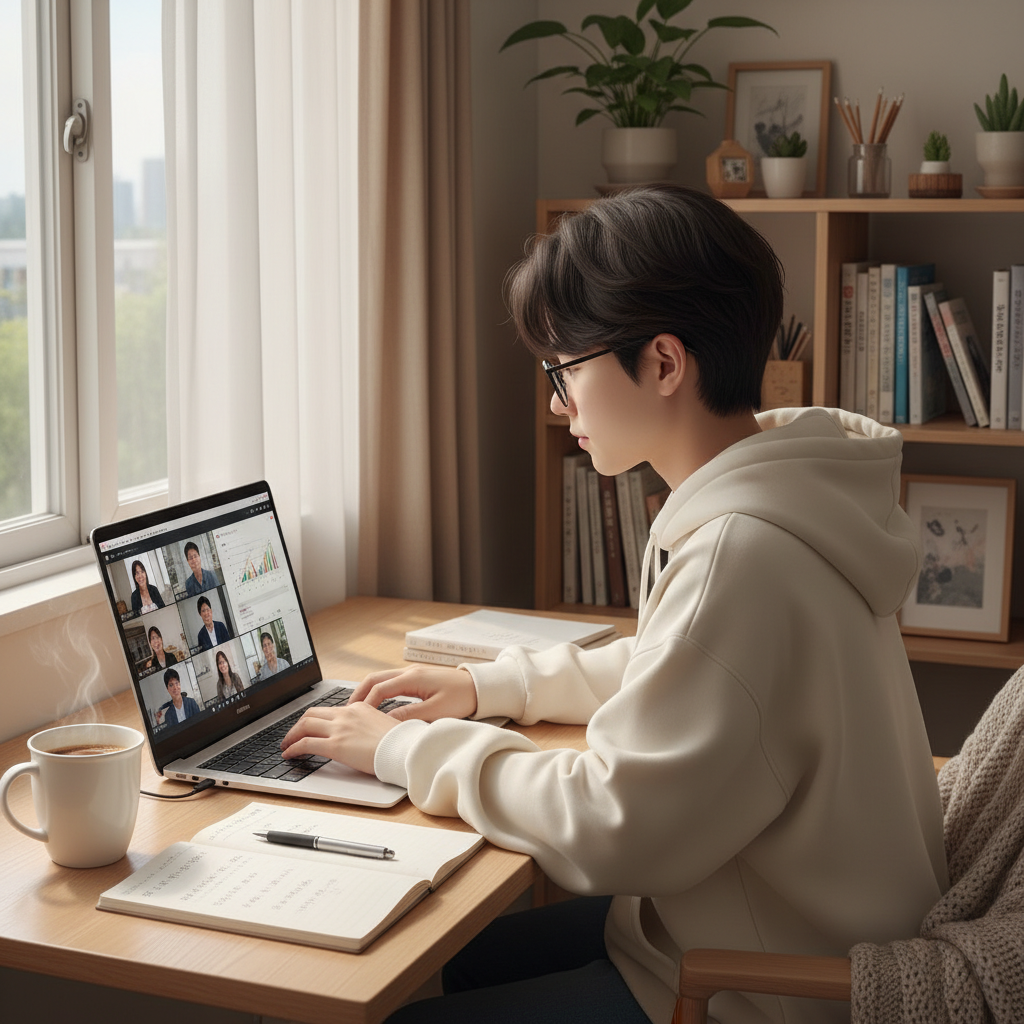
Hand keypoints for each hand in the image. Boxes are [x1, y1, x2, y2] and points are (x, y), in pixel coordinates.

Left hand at [280, 703, 398, 774]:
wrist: (403, 749)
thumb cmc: (399, 742)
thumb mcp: (383, 725)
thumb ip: (368, 726)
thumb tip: (362, 735)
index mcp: (359, 708)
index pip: (330, 710)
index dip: (316, 719)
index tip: (311, 727)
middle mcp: (346, 714)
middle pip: (312, 713)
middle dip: (299, 724)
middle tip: (293, 734)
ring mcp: (339, 729)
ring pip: (304, 725)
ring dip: (292, 735)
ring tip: (286, 745)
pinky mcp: (335, 745)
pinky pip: (305, 744)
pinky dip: (293, 748)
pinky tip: (289, 755)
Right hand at [350, 665, 477, 722]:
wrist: (480, 687)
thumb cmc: (462, 698)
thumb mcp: (436, 711)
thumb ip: (408, 716)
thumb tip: (385, 722)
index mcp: (412, 678)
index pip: (379, 689)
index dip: (366, 704)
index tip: (356, 718)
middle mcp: (409, 672)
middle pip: (374, 679)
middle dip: (359, 693)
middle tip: (347, 711)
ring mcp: (413, 672)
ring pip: (382, 678)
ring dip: (368, 691)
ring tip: (358, 708)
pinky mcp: (418, 677)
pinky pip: (391, 681)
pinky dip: (379, 690)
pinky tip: (377, 703)